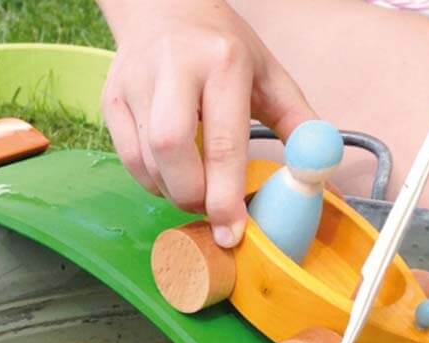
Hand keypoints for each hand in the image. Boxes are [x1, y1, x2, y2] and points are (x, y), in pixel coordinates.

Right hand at [98, 0, 313, 246]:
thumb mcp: (266, 73)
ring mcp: (135, 83)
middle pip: (171, 150)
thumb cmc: (221, 48)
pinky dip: (151, 180)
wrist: (164, 6)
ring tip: (192, 187)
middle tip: (208, 206)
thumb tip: (317, 169)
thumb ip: (296, 120)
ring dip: (172, 191)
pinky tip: (170, 172)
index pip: (223, 142)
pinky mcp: (111, 99)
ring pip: (147, 162)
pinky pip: (128, 159)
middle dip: (191, 195)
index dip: (226, 198)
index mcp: (222, 62)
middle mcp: (173, 68)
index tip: (232, 233)